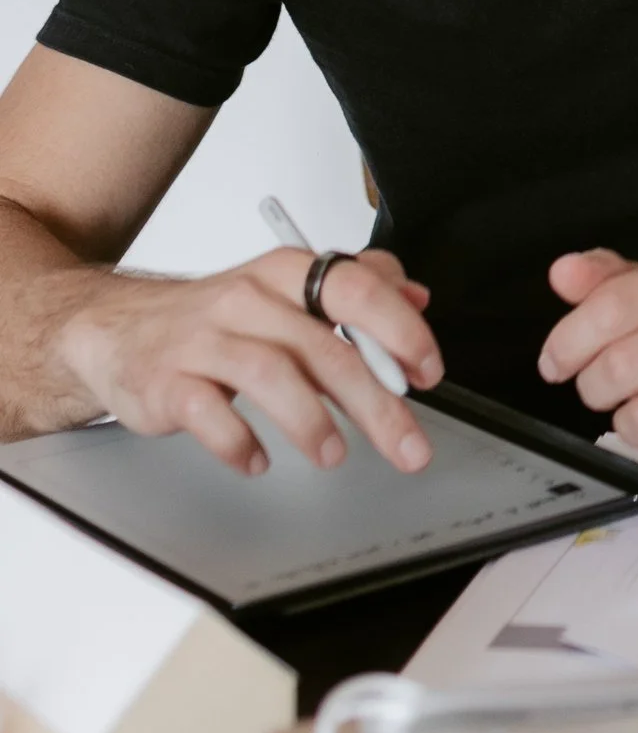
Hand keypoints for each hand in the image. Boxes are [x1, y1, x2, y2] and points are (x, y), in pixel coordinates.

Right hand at [55, 248, 440, 477]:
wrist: (116, 329)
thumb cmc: (216, 317)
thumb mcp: (287, 289)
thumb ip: (356, 289)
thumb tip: (418, 298)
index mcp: (287, 273)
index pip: (356, 288)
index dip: (401, 330)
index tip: (428, 373)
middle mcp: (248, 299)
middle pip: (324, 346)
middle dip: (376, 403)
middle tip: (407, 446)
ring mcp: (204, 340)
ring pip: (271, 374)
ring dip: (312, 422)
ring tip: (334, 455)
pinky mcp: (167, 381)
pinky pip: (208, 414)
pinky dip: (238, 443)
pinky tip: (257, 460)